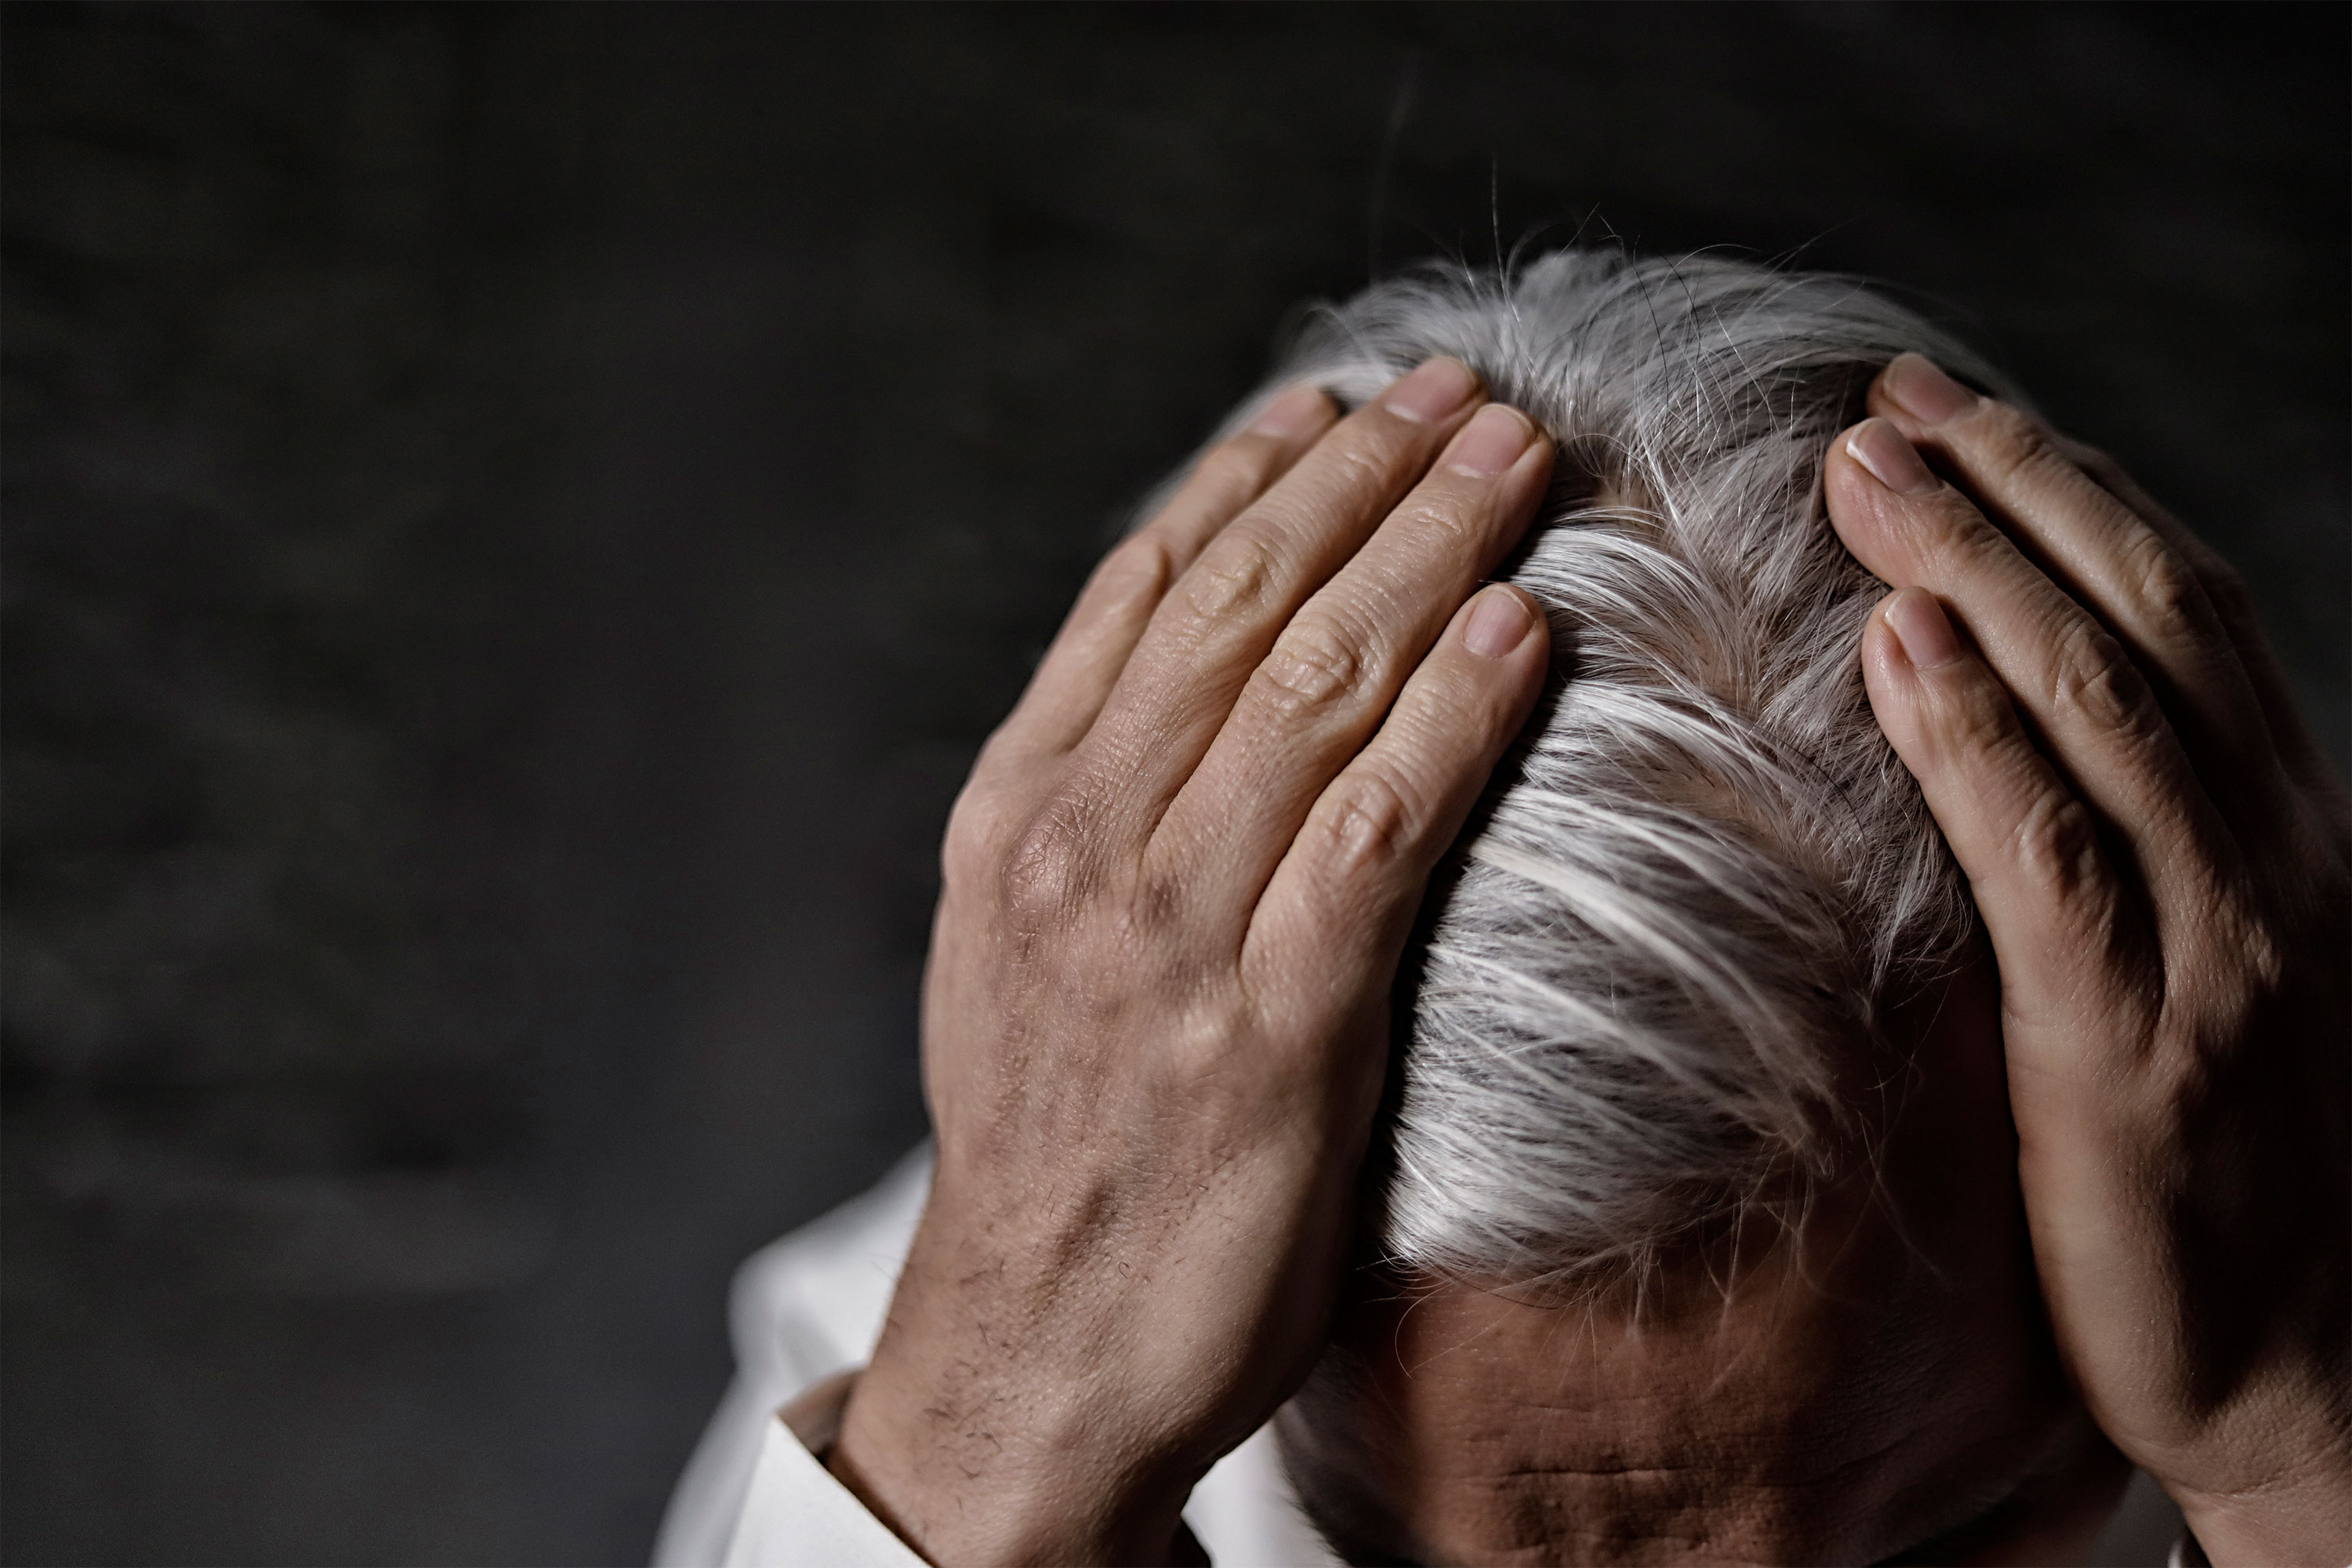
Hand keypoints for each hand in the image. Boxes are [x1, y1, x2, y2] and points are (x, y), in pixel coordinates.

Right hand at [830, 362, 1554, 1564]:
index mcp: (1020, 807)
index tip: (1335, 399)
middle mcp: (1085, 841)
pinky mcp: (1274, 1026)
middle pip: (1240, 604)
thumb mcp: (1017, 942)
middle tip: (1460, 392)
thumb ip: (1092, 799)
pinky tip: (1516, 634)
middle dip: (1362, 477)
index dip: (1251, 472)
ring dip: (1427, 552)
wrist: (1037, 1343)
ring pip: (1313, 685)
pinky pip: (1377, 829)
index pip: (1144, 589)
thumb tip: (1194, 672)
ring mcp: (1172, 928)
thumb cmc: (1052, 1137)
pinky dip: (1451, 717)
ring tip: (1513, 461)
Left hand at [1825, 355, 2351, 1566]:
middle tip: (1883, 399)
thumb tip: (1986, 711)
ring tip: (1866, 472)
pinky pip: (2051, 859)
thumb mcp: (2193, 962)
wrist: (2308, 1368)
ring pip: (2102, 706)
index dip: (2064, 487)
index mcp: (2277, 824)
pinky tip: (1900, 646)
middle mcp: (2269, 855)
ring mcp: (2219, 946)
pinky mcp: (2137, 1048)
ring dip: (1979, 569)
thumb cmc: (2214, 1162)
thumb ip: (2122, 834)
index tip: (1942, 404)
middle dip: (2011, 488)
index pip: (2177, 606)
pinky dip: (1976, 737)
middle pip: (2142, 616)